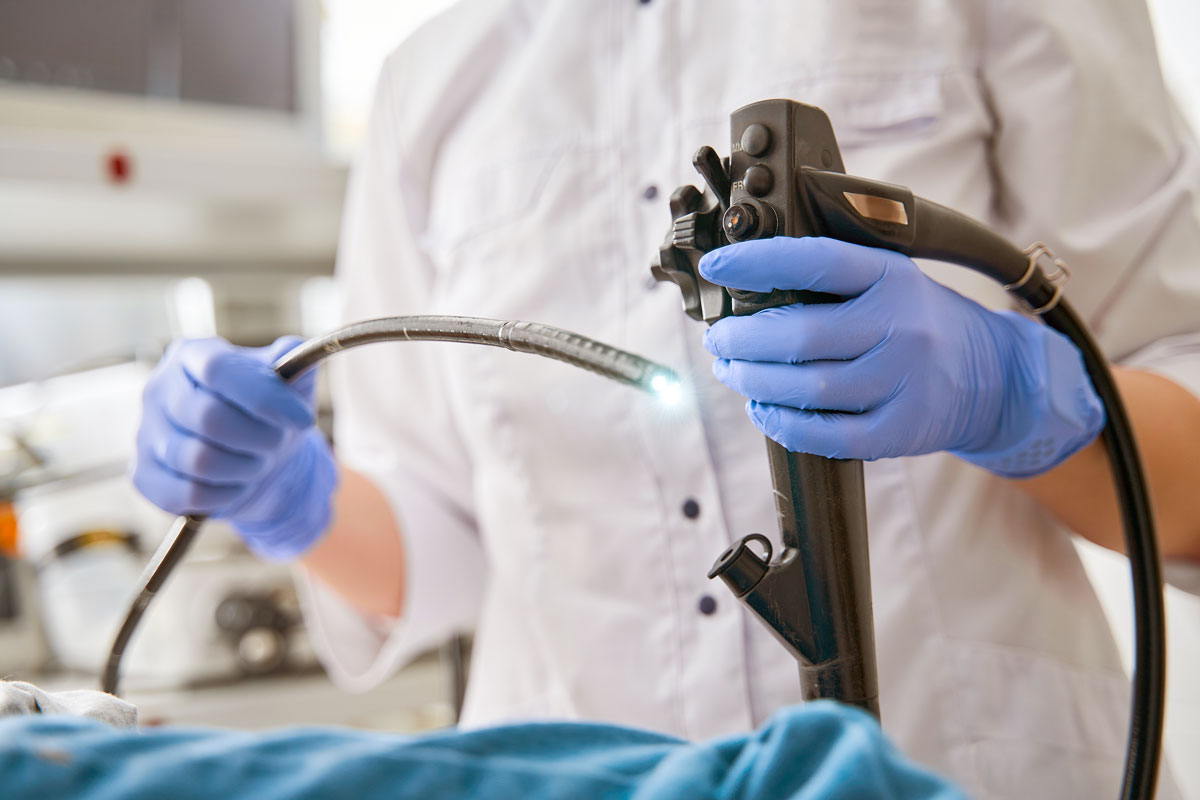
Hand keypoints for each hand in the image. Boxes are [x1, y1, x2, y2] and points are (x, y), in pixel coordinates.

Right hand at [133, 336, 337, 559]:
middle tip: (278, 442)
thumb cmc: (270, 413)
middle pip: (209, 418)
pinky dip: (226, 494)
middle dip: (260, 437)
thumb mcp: (289, 382)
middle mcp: (159, 389)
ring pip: (199, 461)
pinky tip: (237, 483)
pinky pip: (188, 494)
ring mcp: (146, 433)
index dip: (264, 397)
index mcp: (192, 355)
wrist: (256, 457)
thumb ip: (293, 360)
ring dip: (246, 468)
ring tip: (258, 461)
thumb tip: (289, 352)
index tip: (303, 420)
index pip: (219, 369)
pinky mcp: (144, 476)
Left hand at [699, 237, 1103, 476]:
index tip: (716, 267)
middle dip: (743, 339)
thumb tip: (745, 283)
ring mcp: (904, 381)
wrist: (994, 375)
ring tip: (732, 371)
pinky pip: (827, 435)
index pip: (815, 260)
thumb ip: (833, 279)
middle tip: (719, 339)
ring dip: (753, 381)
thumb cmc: (919, 322)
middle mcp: (901, 326)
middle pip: (801, 335)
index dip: (757, 263)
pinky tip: (762, 410)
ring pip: (807, 387)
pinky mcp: (901, 429)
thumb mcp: (890, 280)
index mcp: (891, 277)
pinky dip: (783, 425)